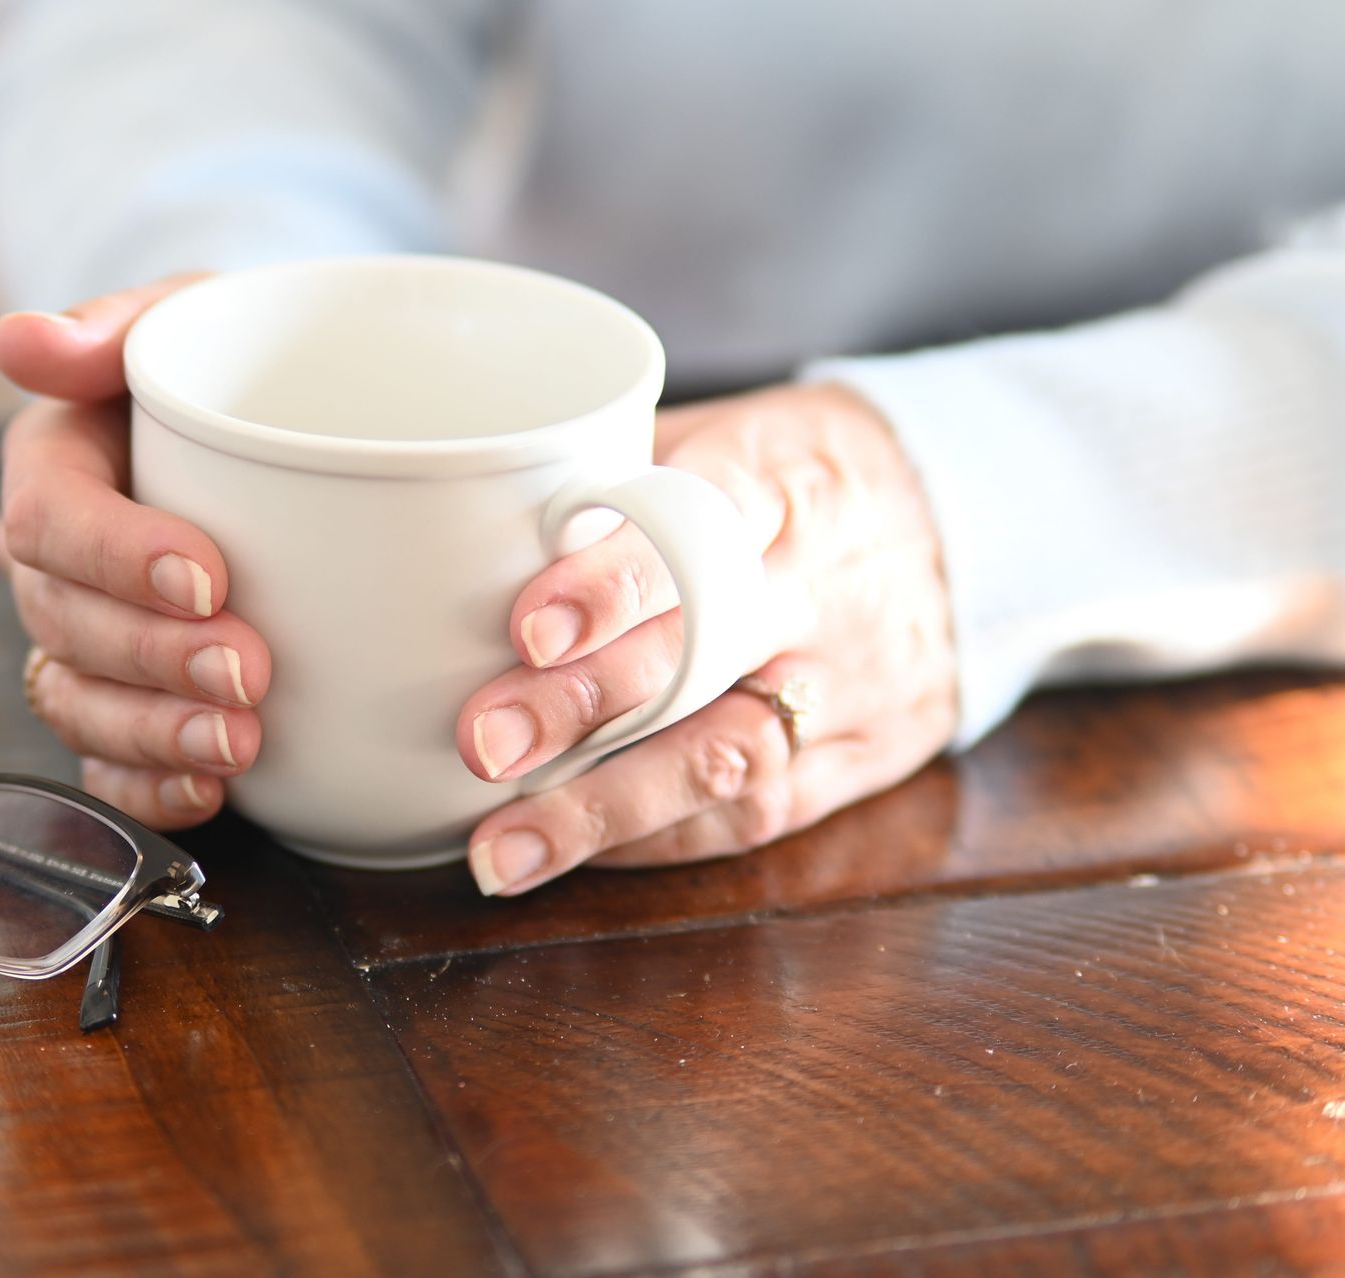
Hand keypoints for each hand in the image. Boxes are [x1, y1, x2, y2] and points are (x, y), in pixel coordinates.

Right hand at [0, 274, 271, 828]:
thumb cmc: (227, 360)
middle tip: (249, 668)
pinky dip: (152, 787)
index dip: (115, 555)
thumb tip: (20, 340)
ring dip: (155, 732)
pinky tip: (214, 788)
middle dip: (153, 657)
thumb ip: (111, 325)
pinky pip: (109, 765)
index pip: (51, 517)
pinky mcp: (127, 701)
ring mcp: (84, 640)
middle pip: (65, 623)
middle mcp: (52, 562)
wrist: (287, 417)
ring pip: (80, 705)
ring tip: (240, 743)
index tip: (207, 574)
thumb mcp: (183, 317)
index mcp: (53, 463)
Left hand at [457, 383, 956, 894]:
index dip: (611, 585)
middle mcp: (822, 589)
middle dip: (585, 706)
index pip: (697, 533)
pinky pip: (764, 812)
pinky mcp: (871, 755)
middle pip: (703, 654)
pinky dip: (662, 837)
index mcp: (781, 484)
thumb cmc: (802, 472)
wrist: (977, 514)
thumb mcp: (732, 430)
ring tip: (503, 851)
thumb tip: (471, 520)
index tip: (529, 626)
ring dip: (606, 811)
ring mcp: (854, 682)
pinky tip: (579, 851)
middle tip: (484, 741)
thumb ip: (622, 470)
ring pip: (730, 759)